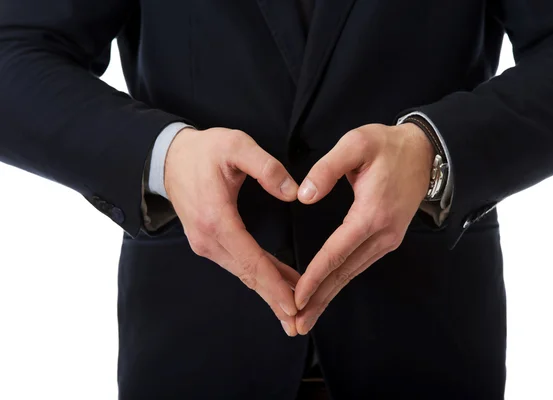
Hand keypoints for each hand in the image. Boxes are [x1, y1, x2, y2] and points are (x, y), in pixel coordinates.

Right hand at [165, 127, 300, 335]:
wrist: (169, 158)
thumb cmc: (204, 150)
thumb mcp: (236, 145)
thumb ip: (266, 167)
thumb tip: (293, 192)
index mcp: (216, 218)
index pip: (251, 260)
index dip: (274, 284)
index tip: (293, 305)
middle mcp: (208, 239)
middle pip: (248, 275)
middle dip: (273, 299)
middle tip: (298, 324)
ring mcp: (205, 243)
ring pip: (243, 273)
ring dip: (268, 291)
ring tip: (293, 311)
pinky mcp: (208, 242)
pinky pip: (238, 264)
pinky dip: (258, 277)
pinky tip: (277, 285)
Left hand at [293, 123, 434, 334]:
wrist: (425, 152)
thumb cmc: (388, 145)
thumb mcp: (356, 144)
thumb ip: (327, 168)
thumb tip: (304, 197)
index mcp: (372, 214)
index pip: (337, 252)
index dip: (315, 276)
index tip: (297, 297)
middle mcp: (382, 234)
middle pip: (344, 273)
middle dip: (319, 300)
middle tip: (297, 324)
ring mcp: (387, 239)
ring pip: (352, 273)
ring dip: (329, 296)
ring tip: (307, 317)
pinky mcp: (387, 239)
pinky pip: (359, 264)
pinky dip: (340, 281)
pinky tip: (326, 292)